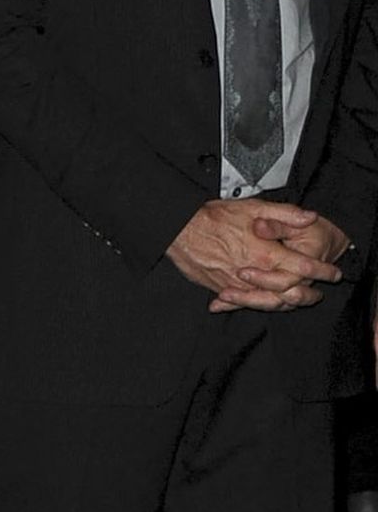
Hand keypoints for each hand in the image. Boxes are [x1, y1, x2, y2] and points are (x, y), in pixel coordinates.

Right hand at [167, 199, 343, 311]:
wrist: (180, 230)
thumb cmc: (214, 217)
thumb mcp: (254, 207)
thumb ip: (285, 214)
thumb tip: (308, 218)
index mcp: (265, 252)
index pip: (302, 267)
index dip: (321, 270)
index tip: (331, 272)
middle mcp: (253, 273)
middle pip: (288, 291)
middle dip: (307, 293)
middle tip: (318, 292)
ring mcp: (237, 285)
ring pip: (268, 301)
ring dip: (286, 302)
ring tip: (297, 299)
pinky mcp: (222, 289)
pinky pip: (244, 303)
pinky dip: (256, 304)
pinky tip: (263, 302)